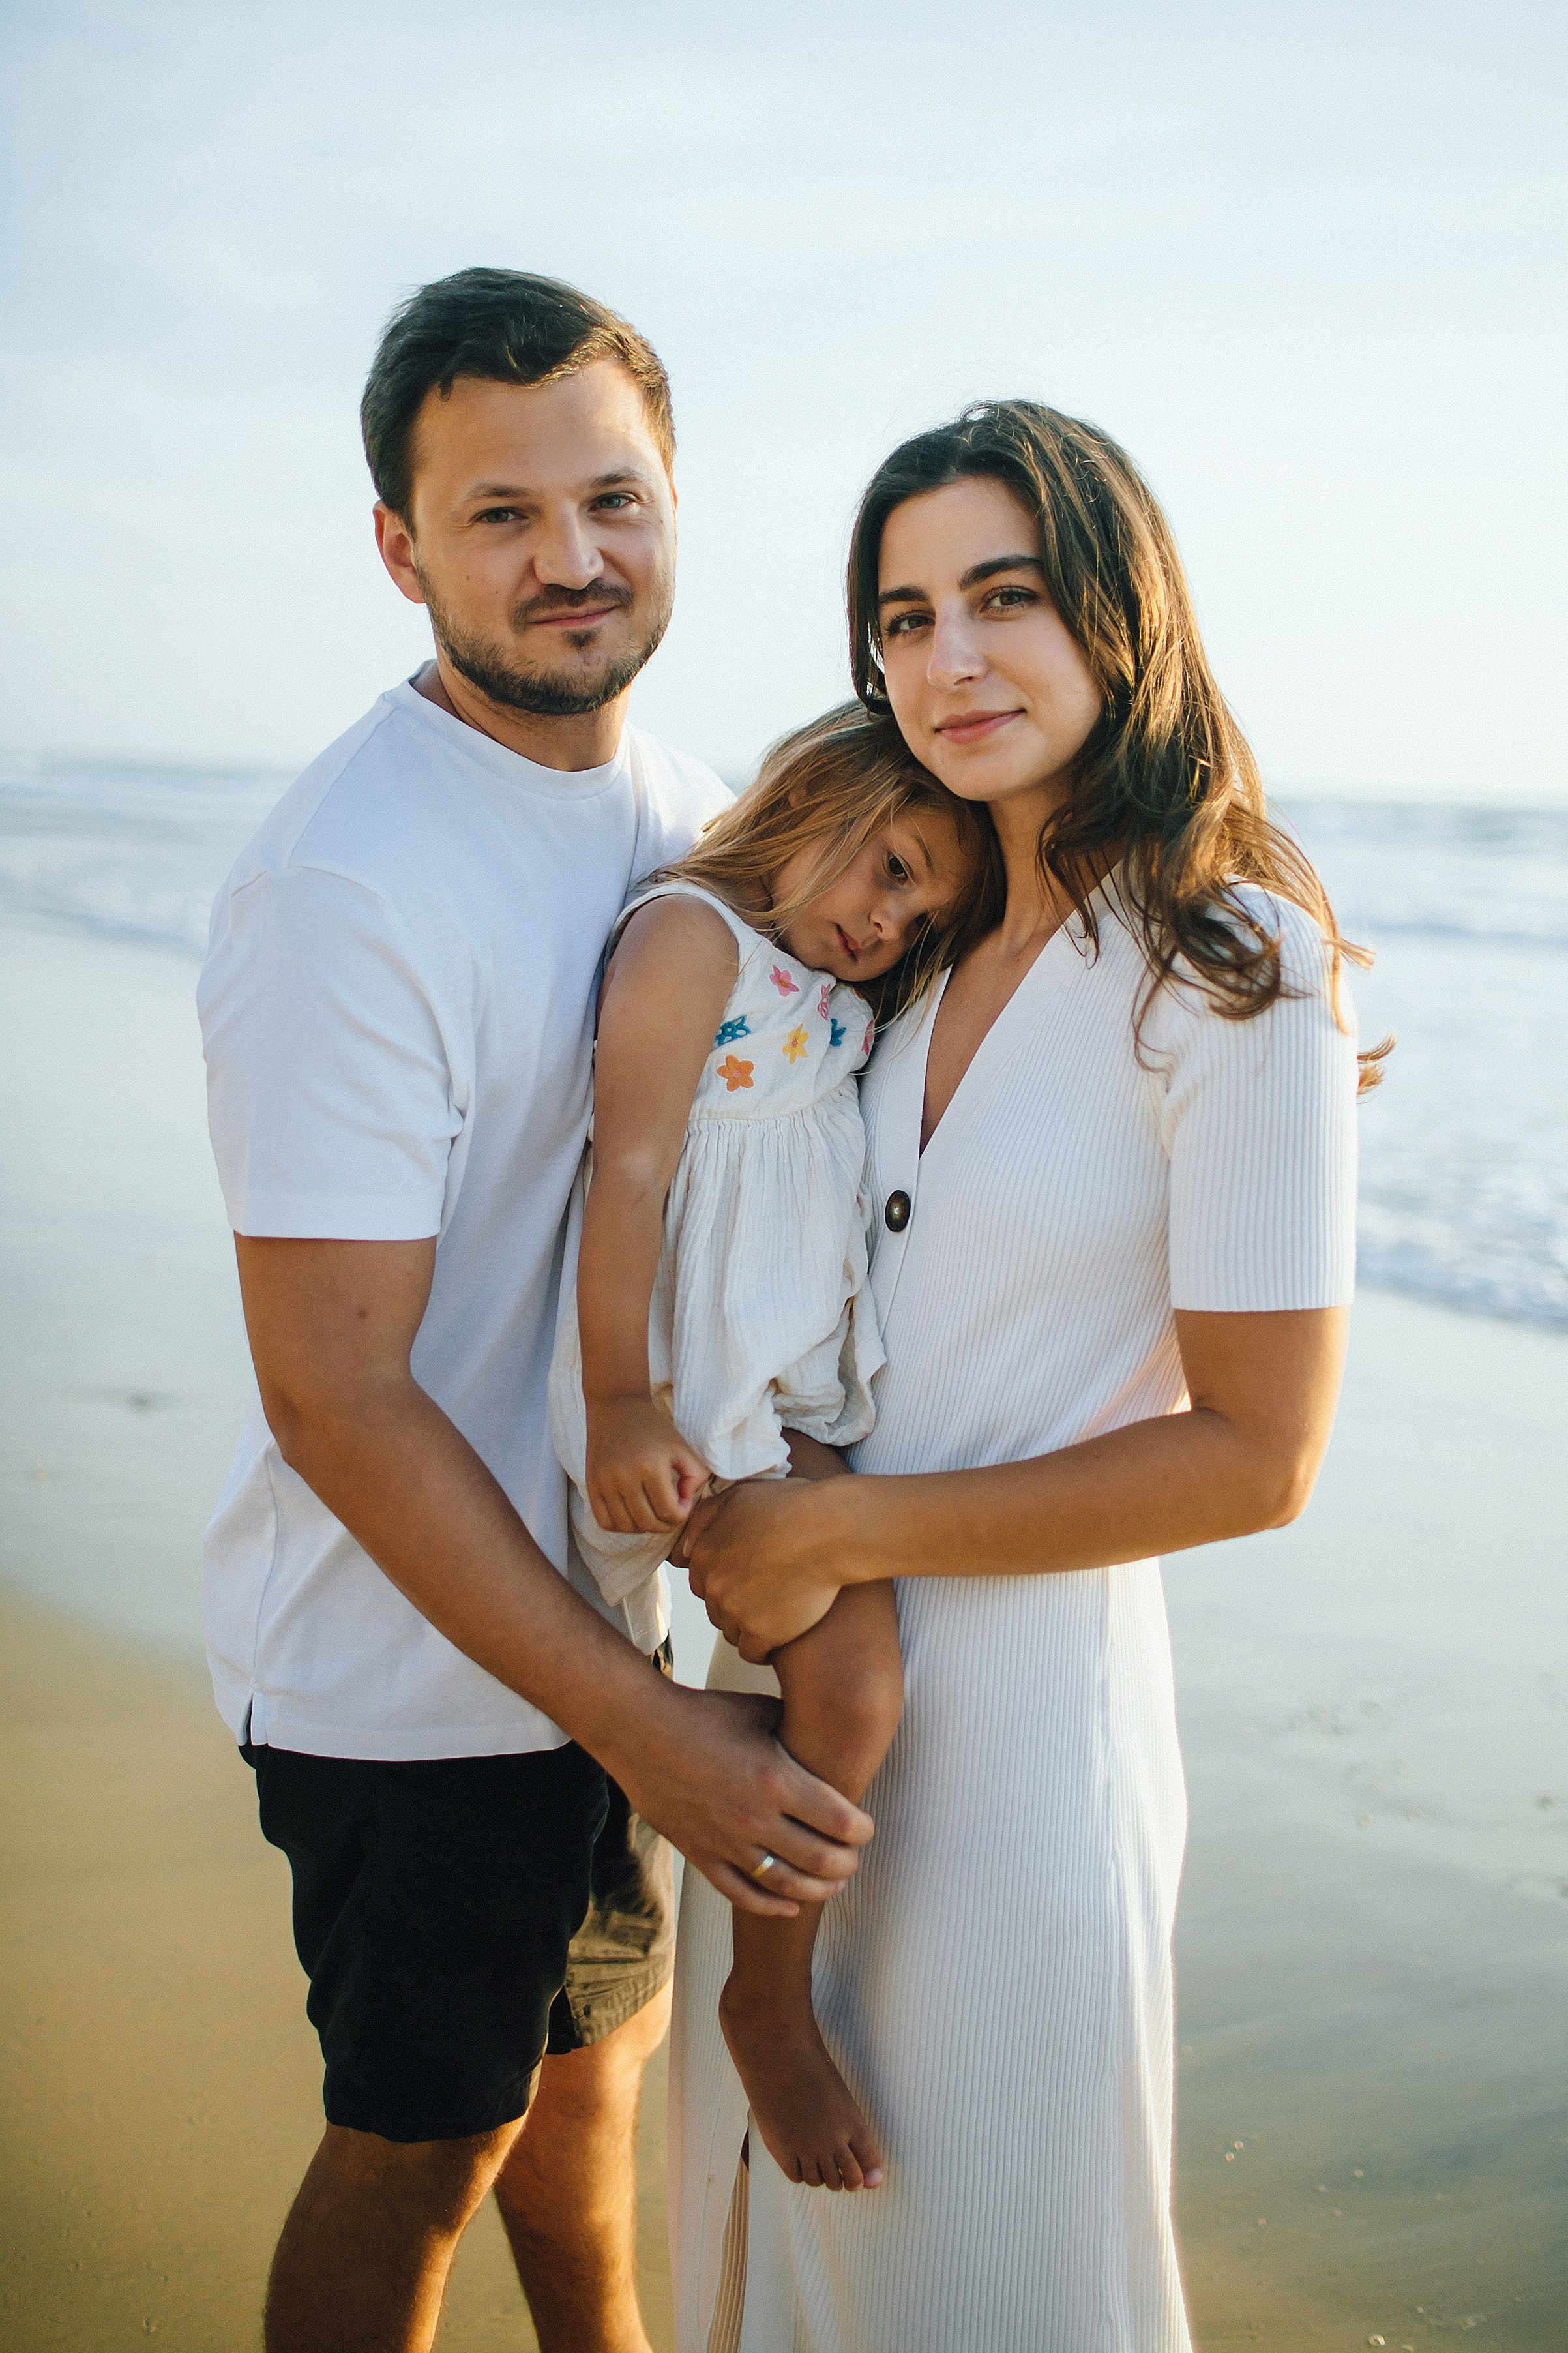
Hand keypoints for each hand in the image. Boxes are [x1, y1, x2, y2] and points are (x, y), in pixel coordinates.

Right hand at [586, 1395, 708, 1533]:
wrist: (616, 1406)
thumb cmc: (653, 1427)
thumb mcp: (681, 1446)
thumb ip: (695, 1476)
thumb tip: (685, 1502)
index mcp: (650, 1466)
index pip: (669, 1512)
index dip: (682, 1514)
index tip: (683, 1502)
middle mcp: (624, 1477)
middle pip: (648, 1522)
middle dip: (665, 1525)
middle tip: (670, 1512)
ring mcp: (604, 1482)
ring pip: (626, 1526)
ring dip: (643, 1527)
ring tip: (652, 1512)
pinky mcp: (591, 1484)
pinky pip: (604, 1521)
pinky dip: (620, 1525)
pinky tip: (632, 1514)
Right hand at [603, 1680, 873, 1916]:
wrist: (640, 1732)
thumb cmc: (703, 1715)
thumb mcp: (759, 1711)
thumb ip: (795, 1729)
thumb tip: (824, 1737)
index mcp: (776, 1779)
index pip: (840, 1821)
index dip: (862, 1830)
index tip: (865, 1828)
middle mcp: (755, 1817)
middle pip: (821, 1860)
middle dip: (847, 1863)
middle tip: (854, 1857)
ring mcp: (727, 1842)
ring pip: (786, 1885)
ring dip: (818, 1889)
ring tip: (832, 1883)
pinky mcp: (702, 1854)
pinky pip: (742, 1893)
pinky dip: (771, 1905)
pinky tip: (790, 1905)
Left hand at [680, 1475, 861, 1662]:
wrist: (831, 1531)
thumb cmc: (792, 1507)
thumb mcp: (738, 1496)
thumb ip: (704, 1519)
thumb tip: (685, 1547)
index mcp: (705, 1552)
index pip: (701, 1580)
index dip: (725, 1578)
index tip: (747, 1576)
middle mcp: (714, 1584)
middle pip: (715, 1607)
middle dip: (736, 1602)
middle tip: (766, 1592)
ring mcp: (735, 1610)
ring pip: (731, 1631)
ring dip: (748, 1626)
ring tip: (775, 1612)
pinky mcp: (761, 1633)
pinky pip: (751, 1653)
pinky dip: (763, 1648)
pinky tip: (779, 1636)